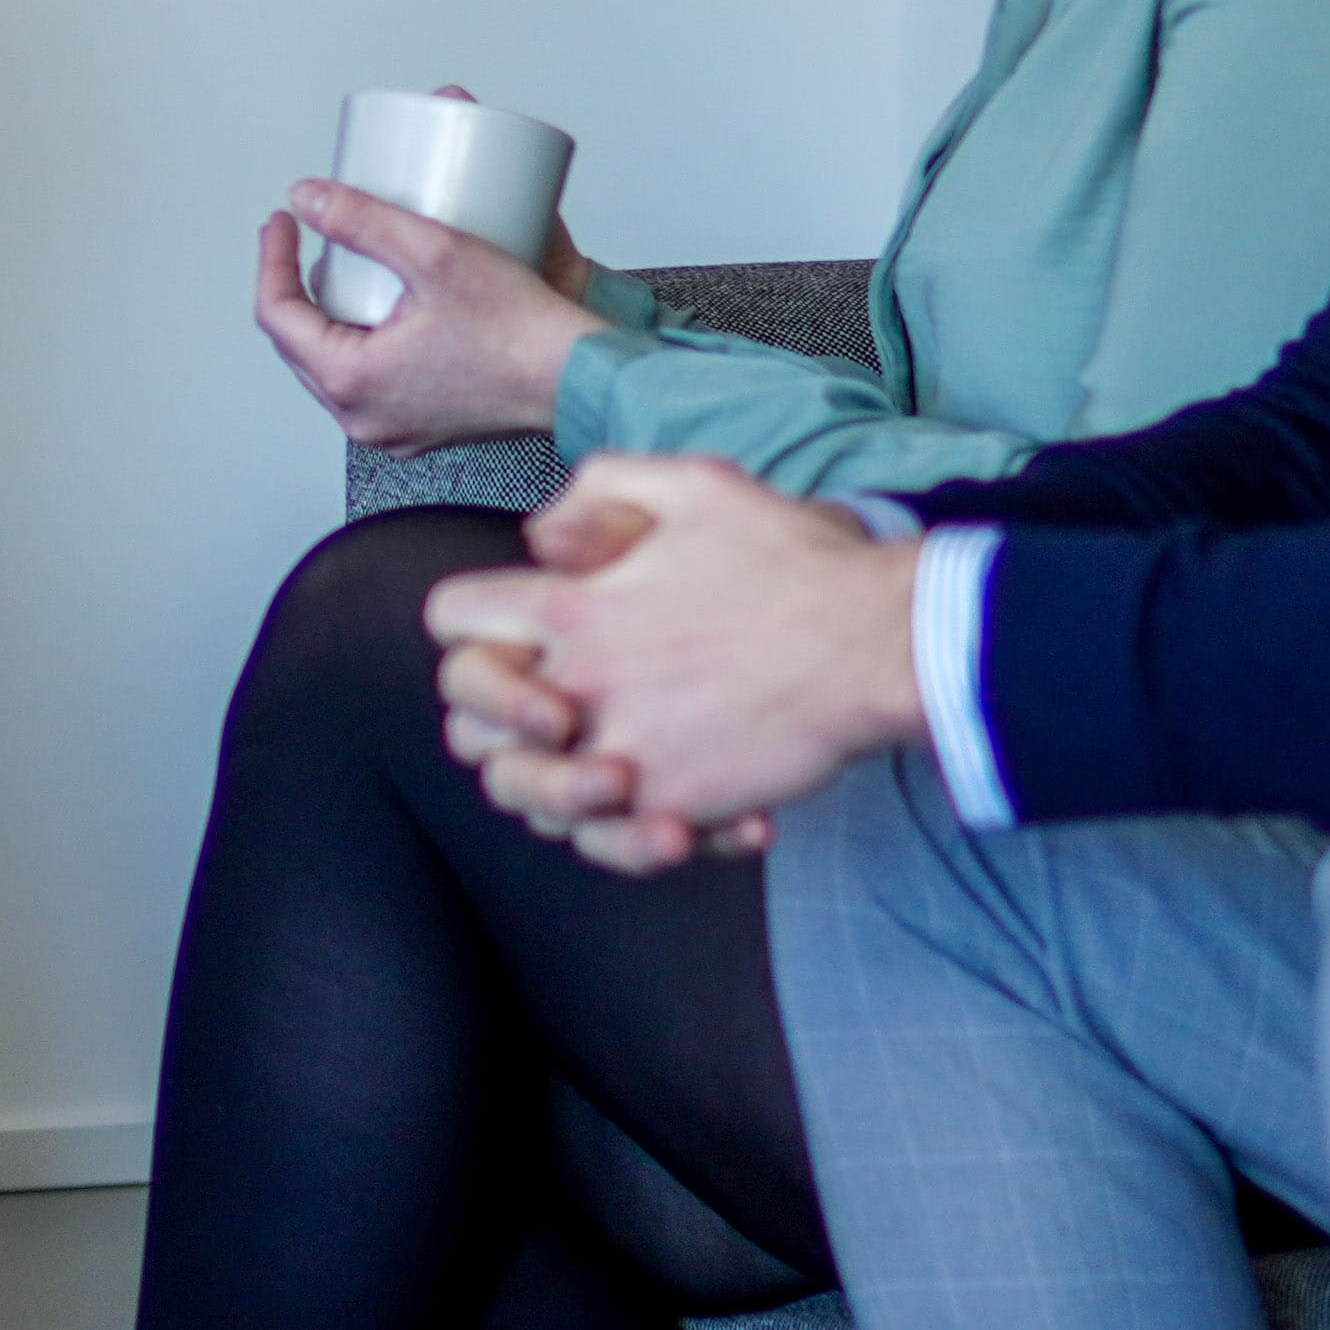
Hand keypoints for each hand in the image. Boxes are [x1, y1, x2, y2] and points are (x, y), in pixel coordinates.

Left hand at [250, 181, 599, 447]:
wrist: (577, 375)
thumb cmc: (520, 328)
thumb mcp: (435, 252)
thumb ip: (362, 220)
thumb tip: (309, 198)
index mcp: (352, 380)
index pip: (277, 315)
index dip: (272, 258)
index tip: (284, 220)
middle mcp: (363, 416)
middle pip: (298, 343)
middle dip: (294, 287)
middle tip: (302, 238)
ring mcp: (390, 428)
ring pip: (331, 364)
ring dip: (326, 315)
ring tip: (338, 267)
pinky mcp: (419, 426)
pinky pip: (368, 381)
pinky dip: (361, 341)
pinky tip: (378, 310)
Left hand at [418, 452, 923, 873]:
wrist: (878, 646)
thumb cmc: (796, 563)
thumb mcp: (693, 484)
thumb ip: (600, 491)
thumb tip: (542, 538)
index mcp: (572, 607)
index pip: (452, 618)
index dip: (470, 621)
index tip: (511, 629)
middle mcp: (579, 687)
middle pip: (467, 727)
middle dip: (491, 719)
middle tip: (546, 710)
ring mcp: (622, 756)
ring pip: (525, 801)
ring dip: (547, 786)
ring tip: (601, 767)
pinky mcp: (673, 810)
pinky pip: (605, 844)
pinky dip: (623, 835)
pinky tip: (671, 808)